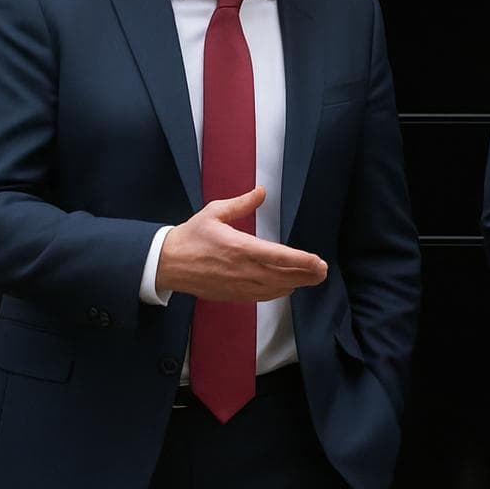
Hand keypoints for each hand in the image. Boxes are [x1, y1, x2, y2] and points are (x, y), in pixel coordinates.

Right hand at [156, 187, 327, 300]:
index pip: (279, 256)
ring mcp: (237, 286)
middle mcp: (242, 270)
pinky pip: (260, 297)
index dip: (302, 261)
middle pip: (282, 276)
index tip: (319, 262)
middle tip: (323, 272)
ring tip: (312, 279)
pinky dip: (277, 293)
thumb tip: (261, 192)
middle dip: (306, 274)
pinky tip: (287, 287)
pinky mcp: (232, 295)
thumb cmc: (191, 236)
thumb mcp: (214, 212)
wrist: (166, 263)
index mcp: (240, 247)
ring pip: (274, 288)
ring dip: (295, 284)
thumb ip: (241, 204)